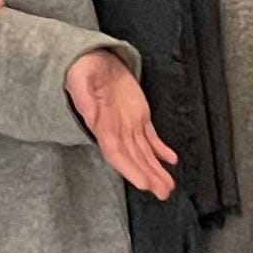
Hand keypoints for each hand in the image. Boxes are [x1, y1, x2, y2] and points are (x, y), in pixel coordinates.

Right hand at [65, 48, 178, 198]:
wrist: (92, 60)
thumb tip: (91, 116)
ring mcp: (128, 124)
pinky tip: (171, 161)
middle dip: (147, 176)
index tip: (144, 184)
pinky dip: (161, 150)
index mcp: (102, 124)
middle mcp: (116, 129)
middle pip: (133, 158)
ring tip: (168, 186)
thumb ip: (84, 98)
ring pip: (143, 152)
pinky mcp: (138, 116)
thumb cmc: (84, 70)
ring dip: (155, 169)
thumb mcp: (81, 79)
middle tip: (163, 192)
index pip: (117, 152)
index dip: (130, 169)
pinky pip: (150, 137)